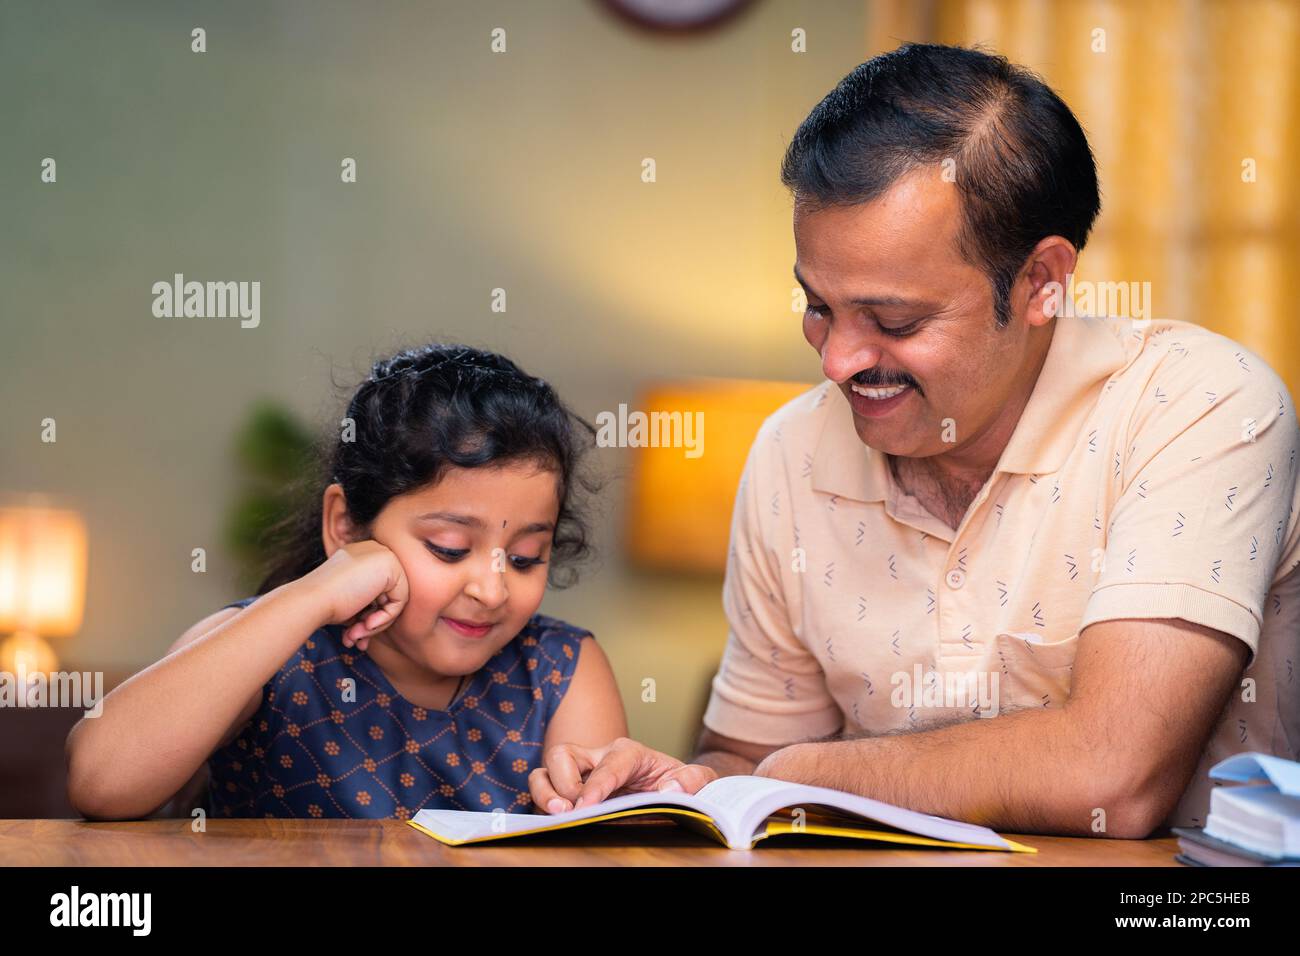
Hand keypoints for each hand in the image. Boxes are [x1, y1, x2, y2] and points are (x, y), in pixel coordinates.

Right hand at [293, 540, 408, 650]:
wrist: (311, 600)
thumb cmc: (324, 604)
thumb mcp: (349, 600)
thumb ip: (367, 602)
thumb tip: (376, 619)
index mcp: (361, 555)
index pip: (379, 590)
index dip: (368, 614)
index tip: (353, 632)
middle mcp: (373, 550)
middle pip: (388, 594)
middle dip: (372, 621)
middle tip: (355, 638)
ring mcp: (383, 554)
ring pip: (395, 599)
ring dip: (377, 624)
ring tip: (356, 636)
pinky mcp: (391, 565)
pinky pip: (400, 601)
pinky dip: (385, 618)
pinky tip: (366, 626)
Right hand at [528, 737, 717, 813]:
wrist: (673, 790)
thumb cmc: (682, 783)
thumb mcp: (700, 780)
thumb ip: (693, 780)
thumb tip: (670, 788)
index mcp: (630, 753)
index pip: (610, 762)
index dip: (597, 783)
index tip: (587, 806)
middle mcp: (600, 757)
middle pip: (563, 754)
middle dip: (563, 782)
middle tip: (571, 810)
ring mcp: (583, 773)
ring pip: (546, 769)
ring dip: (546, 791)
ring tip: (558, 815)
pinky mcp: (573, 790)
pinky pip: (546, 790)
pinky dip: (544, 803)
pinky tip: (555, 820)